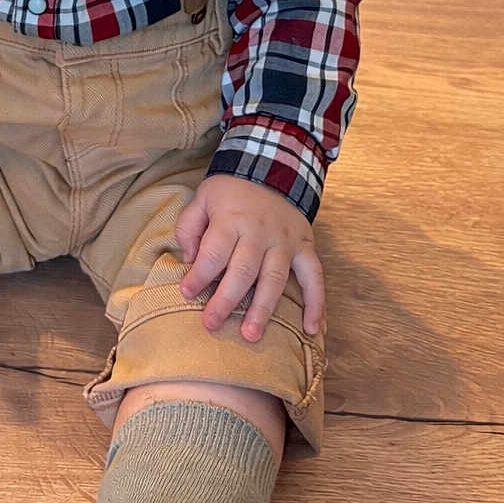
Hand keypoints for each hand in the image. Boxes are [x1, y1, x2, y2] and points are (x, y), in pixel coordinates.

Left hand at [176, 175, 323, 341]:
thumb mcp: (202, 198)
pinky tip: (311, 328)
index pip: (214, 252)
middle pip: (243, 271)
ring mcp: (285, 241)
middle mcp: (260, 232)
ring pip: (275, 279)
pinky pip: (314, 276)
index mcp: (232, 220)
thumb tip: (188, 260)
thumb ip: (189, 227)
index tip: (187, 293)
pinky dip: (316, 303)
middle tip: (211, 324)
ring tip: (251, 335)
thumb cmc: (230, 190)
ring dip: (262, 309)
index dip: (199, 275)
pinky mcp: (305, 246)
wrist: (272, 167)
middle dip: (226, 301)